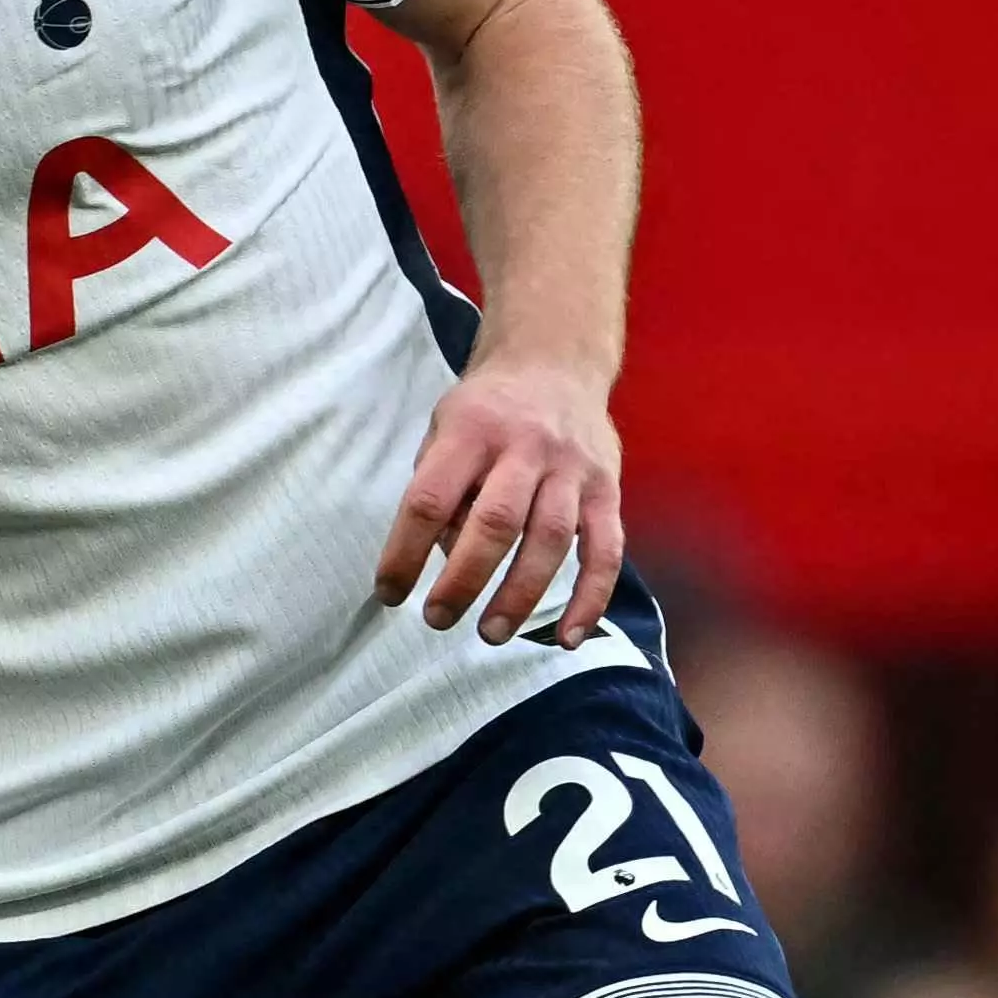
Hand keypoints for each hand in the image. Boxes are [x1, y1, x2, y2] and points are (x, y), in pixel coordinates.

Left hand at [377, 354, 625, 644]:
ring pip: (549, 539)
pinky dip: (590, 599)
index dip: (404, 551)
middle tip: (438, 619)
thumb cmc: (488, 409)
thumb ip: (440, 489)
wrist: (556, 359)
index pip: (430, 499)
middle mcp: (525, 446)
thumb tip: (441, 559)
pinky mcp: (607, 489)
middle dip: (464, 580)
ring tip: (491, 633)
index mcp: (471, 431)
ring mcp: (572, 468)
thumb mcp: (445, 428)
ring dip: (520, 595)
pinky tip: (568, 638)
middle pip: (495, 522)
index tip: (390, 593)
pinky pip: (605, 551)